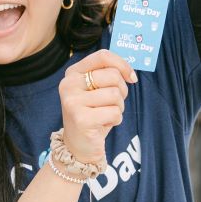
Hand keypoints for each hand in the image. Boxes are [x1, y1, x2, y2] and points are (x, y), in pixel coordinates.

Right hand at [58, 50, 137, 165]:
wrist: (78, 146)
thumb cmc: (92, 115)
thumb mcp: (96, 91)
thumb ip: (107, 76)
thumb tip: (131, 74)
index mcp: (73, 73)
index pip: (102, 56)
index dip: (122, 64)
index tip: (131, 77)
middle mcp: (69, 84)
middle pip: (112, 76)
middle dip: (122, 90)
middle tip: (114, 103)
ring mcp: (73, 101)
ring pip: (115, 95)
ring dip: (118, 107)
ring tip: (106, 115)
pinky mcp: (81, 119)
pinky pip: (114, 112)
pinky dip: (116, 120)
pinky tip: (104, 124)